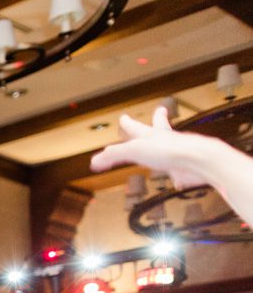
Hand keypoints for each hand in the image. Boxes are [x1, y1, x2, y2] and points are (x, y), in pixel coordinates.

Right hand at [90, 106, 219, 188]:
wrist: (199, 160)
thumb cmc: (170, 150)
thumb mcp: (134, 151)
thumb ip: (114, 155)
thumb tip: (94, 162)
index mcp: (152, 134)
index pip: (135, 127)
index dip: (127, 124)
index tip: (123, 118)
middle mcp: (166, 141)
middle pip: (160, 127)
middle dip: (158, 119)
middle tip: (160, 111)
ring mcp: (177, 153)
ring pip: (169, 148)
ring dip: (165, 147)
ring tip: (163, 150)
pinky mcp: (184, 169)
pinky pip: (179, 173)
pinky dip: (176, 177)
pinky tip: (176, 181)